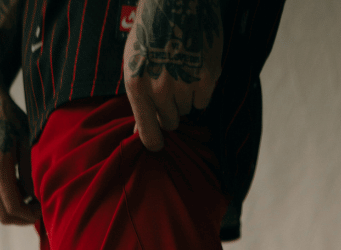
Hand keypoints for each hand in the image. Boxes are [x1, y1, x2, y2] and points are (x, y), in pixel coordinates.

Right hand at [0, 83, 40, 225]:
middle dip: (23, 219)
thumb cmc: (12, 118)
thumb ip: (31, 173)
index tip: (45, 211)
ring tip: (34, 199)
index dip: (31, 216)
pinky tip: (22, 184)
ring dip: (16, 207)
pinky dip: (9, 195)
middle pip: (3, 214)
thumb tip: (36, 199)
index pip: (14, 207)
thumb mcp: (29, 141)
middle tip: (40, 214)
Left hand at [123, 0, 222, 150]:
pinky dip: (201, 90)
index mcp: (137, 86)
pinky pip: (203, 101)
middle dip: (171, 110)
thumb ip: (138, 100)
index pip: (149, 134)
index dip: (155, 142)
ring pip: (188, 111)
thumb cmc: (150, 31)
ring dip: (186, 98)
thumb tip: (140, 134)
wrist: (176, 0)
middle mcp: (160, 89)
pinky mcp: (207, 77)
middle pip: (171, 122)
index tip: (159, 144)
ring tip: (182, 70)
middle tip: (171, 86)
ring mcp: (185, 84)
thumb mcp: (134, 64)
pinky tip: (195, 68)